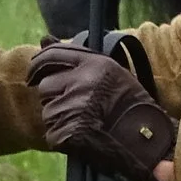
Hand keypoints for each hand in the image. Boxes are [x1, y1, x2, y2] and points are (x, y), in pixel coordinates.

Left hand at [27, 38, 177, 180]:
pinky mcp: (69, 132)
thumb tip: (43, 38)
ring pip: (48, 110)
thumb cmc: (131, 106)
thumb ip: (76, 56)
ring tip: (85, 122)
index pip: (52, 55)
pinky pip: (53, 132)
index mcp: (95, 64)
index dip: (37, 64)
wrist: (148, 143)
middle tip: (77, 107)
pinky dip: (63, 137)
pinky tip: (83, 137)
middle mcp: (82, 82)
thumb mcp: (110, 72)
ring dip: (60, 118)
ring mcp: (74, 107)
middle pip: (46, 86)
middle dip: (55, 96)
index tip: (32, 75)